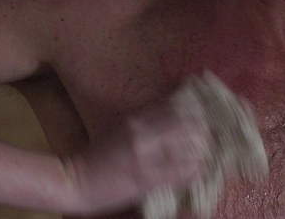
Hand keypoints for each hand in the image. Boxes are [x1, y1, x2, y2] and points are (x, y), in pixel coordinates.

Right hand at [66, 99, 211, 214]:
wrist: (75, 180)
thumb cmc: (99, 156)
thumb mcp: (122, 128)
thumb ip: (147, 119)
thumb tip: (175, 111)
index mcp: (136, 119)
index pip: (176, 105)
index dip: (197, 108)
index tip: (205, 114)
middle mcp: (143, 133)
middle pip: (189, 123)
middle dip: (204, 130)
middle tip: (209, 137)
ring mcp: (146, 156)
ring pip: (191, 147)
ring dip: (203, 151)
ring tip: (205, 155)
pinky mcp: (147, 178)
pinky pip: (182, 172)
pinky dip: (194, 170)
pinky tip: (196, 171)